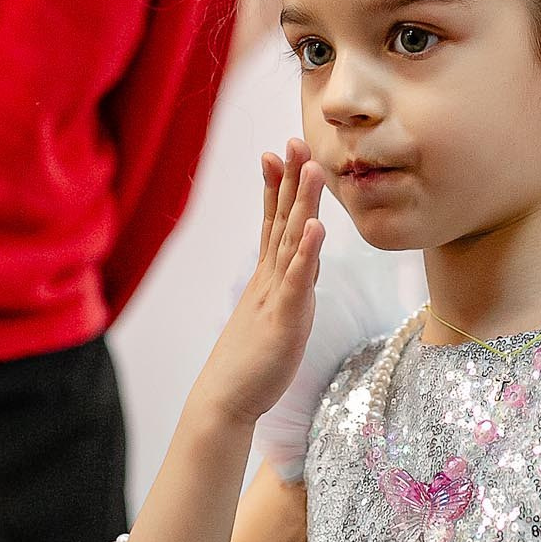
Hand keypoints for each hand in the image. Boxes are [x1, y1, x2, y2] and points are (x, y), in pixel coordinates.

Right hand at [190, 140, 325, 423]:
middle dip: (291, 179)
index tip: (279, 151)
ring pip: (291, 241)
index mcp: (269, 279)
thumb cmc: (250, 364)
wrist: (225, 402)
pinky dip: (307, 253)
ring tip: (312, 167)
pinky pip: (298, 281)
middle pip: (282, 220)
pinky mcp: (284, 320)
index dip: (278, 187)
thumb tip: (301, 269)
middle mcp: (270, 279)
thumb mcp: (274, 317)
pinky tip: (315, 227)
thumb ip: (289, 289)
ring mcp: (276, 296)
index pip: (274, 222)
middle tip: (295, 139)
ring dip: (302, 203)